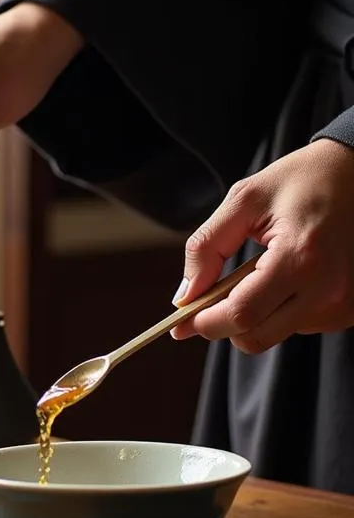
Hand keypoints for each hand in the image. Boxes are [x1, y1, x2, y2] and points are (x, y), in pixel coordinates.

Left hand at [171, 139, 353, 352]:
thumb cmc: (300, 180)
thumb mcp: (243, 200)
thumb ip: (207, 247)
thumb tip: (184, 295)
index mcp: (300, 258)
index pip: (242, 314)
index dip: (204, 322)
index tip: (180, 321)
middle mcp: (328, 288)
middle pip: (256, 337)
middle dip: (222, 325)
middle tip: (206, 303)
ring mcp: (345, 303)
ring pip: (275, 334)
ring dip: (252, 315)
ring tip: (253, 275)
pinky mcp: (351, 309)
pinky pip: (300, 326)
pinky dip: (278, 311)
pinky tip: (280, 280)